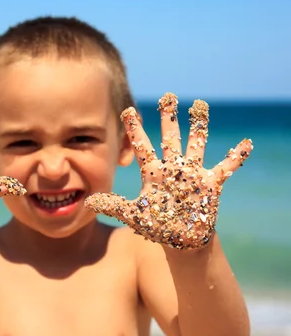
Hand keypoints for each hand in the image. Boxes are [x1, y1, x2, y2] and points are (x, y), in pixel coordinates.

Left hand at [85, 93, 252, 249]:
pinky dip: (236, 157)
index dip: (134, 129)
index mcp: (154, 173)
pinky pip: (226, 167)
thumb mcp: (134, 216)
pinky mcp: (210, 184)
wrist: (181, 240)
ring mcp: (193, 174)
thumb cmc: (158, 226)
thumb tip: (89, 201)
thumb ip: (114, 206)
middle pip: (169, 138)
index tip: (127, 109)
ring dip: (199, 126)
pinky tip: (246, 144)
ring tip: (199, 105)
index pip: (141, 146)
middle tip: (167, 95)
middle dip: (168, 118)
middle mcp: (173, 168)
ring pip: (196, 144)